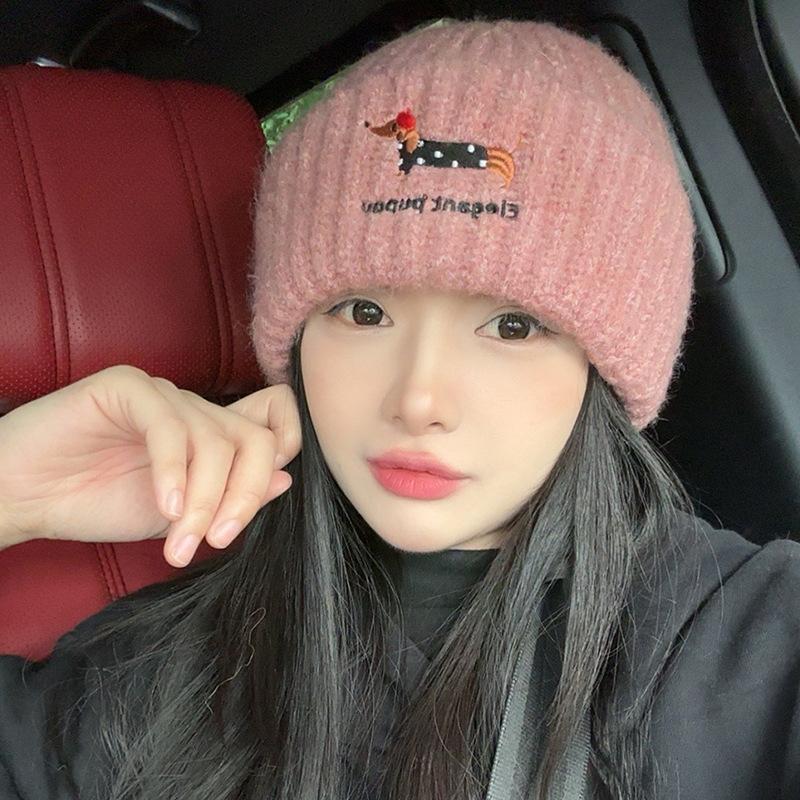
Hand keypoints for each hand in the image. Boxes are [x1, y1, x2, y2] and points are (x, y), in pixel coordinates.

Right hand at [0, 365, 300, 566]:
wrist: (21, 495)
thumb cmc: (95, 503)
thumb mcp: (178, 514)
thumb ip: (229, 496)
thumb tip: (285, 479)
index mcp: (211, 434)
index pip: (274, 422)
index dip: (286, 453)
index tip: (254, 508)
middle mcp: (194, 409)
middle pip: (254, 439)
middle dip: (242, 497)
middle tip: (215, 541)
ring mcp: (162, 394)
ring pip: (214, 440)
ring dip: (203, 500)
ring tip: (180, 541)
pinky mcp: (126, 386)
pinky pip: (168, 426)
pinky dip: (173, 472)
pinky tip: (163, 507)